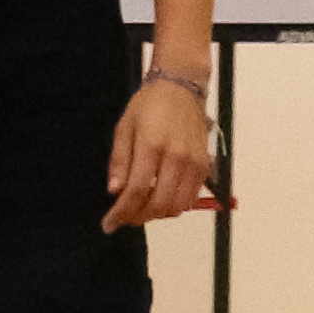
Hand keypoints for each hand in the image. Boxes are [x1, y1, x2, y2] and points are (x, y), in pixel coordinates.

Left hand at [101, 77, 211, 229]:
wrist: (181, 88)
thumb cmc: (150, 105)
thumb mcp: (124, 127)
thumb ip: (120, 161)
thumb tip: (115, 190)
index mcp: (152, 145)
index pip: (136, 191)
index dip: (121, 213)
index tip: (109, 224)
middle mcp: (176, 156)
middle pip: (158, 204)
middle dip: (138, 218)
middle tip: (124, 217)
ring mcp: (193, 163)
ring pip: (177, 206)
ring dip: (156, 214)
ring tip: (141, 208)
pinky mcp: (204, 166)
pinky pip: (190, 198)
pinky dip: (174, 206)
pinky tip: (160, 199)